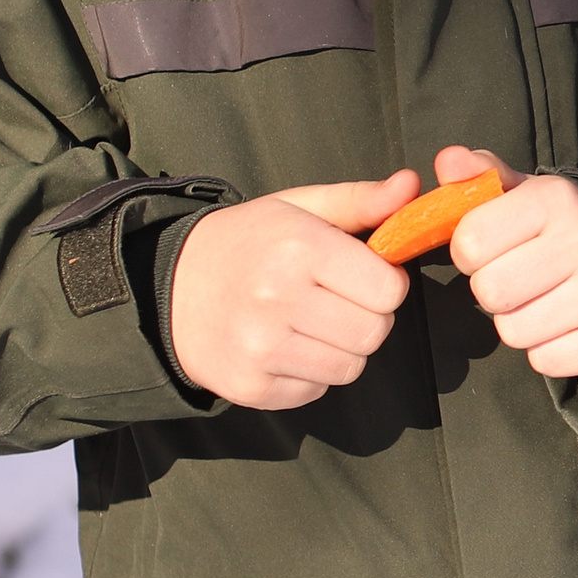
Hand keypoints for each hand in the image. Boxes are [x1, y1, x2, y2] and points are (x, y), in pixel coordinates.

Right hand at [167, 170, 417, 410]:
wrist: (166, 286)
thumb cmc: (247, 242)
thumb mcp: (299, 207)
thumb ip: (361, 200)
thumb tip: (412, 185)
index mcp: (299, 247)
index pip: (388, 289)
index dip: (385, 283)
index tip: (363, 276)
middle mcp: (278, 298)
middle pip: (375, 332)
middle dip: (368, 317)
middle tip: (338, 301)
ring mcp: (260, 348)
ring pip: (350, 367)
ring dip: (343, 348)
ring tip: (312, 322)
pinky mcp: (248, 386)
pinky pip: (316, 392)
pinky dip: (311, 374)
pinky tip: (287, 346)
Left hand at [441, 148, 577, 377]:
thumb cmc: (561, 230)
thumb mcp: (524, 194)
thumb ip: (480, 176)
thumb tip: (445, 159)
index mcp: (557, 200)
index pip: (469, 243)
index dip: (471, 251)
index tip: (496, 246)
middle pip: (489, 292)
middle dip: (494, 288)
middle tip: (521, 275)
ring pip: (513, 331)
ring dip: (518, 321)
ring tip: (545, 299)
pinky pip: (543, 361)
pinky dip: (546, 349)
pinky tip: (566, 323)